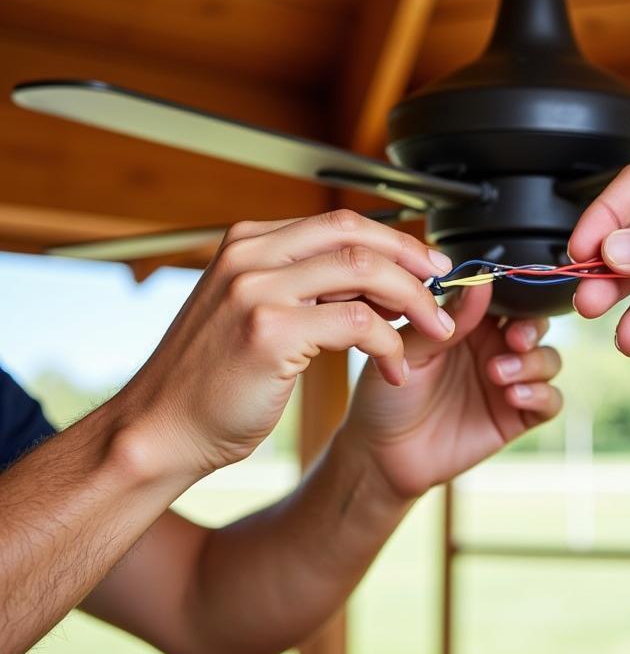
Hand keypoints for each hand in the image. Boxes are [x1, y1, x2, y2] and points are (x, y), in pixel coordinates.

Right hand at [116, 211, 455, 476]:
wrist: (161, 431)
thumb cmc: (212, 381)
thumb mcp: (255, 314)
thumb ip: (305, 289)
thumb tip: (377, 283)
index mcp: (248, 245)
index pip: (337, 222)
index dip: (392, 240)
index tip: (426, 263)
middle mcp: (250, 256)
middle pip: (355, 234)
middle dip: (411, 258)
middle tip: (443, 284)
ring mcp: (256, 289)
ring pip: (363, 271)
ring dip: (413, 300)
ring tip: (435, 328)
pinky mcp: (269, 331)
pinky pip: (357, 324)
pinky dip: (390, 344)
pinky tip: (396, 368)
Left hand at [342, 284, 562, 499]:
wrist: (382, 454)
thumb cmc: (388, 395)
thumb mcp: (411, 349)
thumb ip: (449, 319)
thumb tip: (481, 283)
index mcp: (470, 324)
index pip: (507, 297)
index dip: (516, 294)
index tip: (507, 298)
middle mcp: (494, 348)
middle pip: (537, 324)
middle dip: (533, 327)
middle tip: (515, 338)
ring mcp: (508, 382)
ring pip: (549, 359)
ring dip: (533, 361)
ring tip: (497, 373)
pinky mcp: (516, 417)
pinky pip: (550, 401)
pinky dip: (541, 394)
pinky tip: (512, 396)